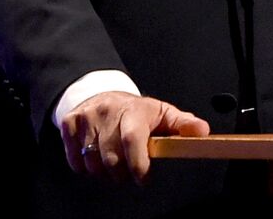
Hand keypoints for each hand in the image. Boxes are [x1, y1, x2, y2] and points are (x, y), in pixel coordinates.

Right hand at [59, 91, 209, 184]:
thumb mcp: (161, 114)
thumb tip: (203, 131)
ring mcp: (87, 116)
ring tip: (111, 161)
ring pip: (92, 162)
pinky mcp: (70, 122)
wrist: (102, 93)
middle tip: (127, 170)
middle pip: (111, 157)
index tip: (143, 179)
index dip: (137, 164)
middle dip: (121, 172)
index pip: (132, 139)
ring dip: (102, 171)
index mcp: (134, 110)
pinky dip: (84, 165)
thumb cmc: (136, 111)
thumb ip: (182, 125)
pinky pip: (74, 159)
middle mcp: (108, 110)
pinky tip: (94, 156)